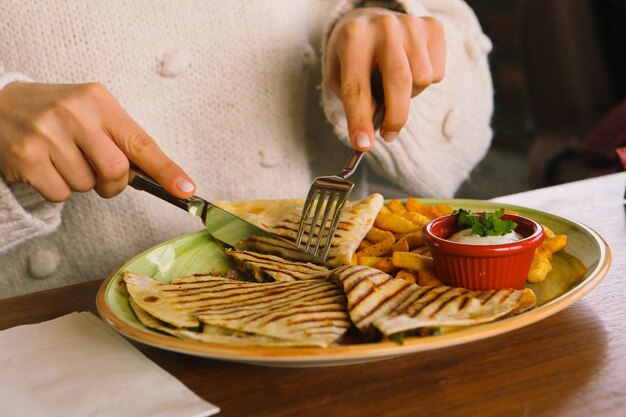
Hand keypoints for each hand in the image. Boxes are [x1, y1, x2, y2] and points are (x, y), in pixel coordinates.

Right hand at [0, 82, 194, 201]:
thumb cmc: (55, 113)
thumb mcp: (91, 112)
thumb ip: (120, 139)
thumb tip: (155, 177)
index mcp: (99, 101)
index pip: (141, 142)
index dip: (167, 170)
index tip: (186, 189)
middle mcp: (75, 114)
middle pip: (117, 171)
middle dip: (114, 184)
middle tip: (101, 176)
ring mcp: (48, 135)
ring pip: (87, 186)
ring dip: (81, 183)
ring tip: (63, 159)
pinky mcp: (26, 157)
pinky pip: (61, 194)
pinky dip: (58, 189)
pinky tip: (46, 166)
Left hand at [325, 7, 445, 149]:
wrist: (371, 19)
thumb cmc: (352, 54)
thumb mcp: (339, 75)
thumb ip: (355, 99)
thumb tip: (378, 119)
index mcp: (354, 38)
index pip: (357, 87)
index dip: (360, 119)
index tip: (363, 145)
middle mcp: (384, 27)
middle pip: (399, 82)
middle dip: (395, 118)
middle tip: (388, 135)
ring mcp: (411, 25)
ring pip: (421, 81)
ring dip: (408, 96)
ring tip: (393, 86)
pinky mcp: (433, 27)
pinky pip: (436, 74)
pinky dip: (424, 82)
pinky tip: (409, 70)